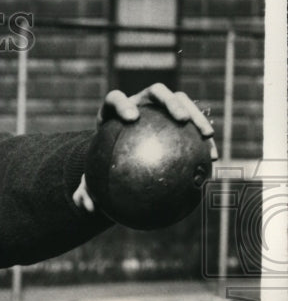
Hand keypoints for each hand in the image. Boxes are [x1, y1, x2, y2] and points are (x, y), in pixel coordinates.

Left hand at [72, 83, 217, 211]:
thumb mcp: (91, 179)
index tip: (132, 118)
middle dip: (171, 102)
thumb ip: (86, 190)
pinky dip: (204, 140)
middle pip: (156, 92)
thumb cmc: (102, 167)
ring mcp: (160, 107)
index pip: (116, 99)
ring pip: (182, 102)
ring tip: (206, 135)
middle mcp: (139, 103)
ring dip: (197, 115)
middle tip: (181, 120)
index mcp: (113, 111)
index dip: (123, 104)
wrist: (119, 157)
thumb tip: (88, 208)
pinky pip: (194, 125)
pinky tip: (213, 158)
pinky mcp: (177, 118)